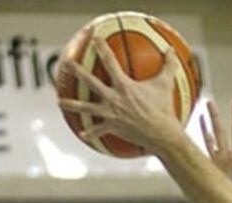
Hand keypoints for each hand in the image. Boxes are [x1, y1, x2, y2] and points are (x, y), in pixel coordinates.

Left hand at [57, 37, 186, 151]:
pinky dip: (91, 132)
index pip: (110, 62)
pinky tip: (82, 133)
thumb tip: (172, 50)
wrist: (161, 134)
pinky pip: (98, 130)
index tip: (94, 39)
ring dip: (71, 104)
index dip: (101, 49)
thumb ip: (168, 66)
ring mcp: (110, 114)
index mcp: (124, 85)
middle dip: (77, 71)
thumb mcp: (166, 84)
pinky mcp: (112, 127)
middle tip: (67, 63)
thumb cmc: (164, 109)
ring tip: (60, 101)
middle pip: (90, 82)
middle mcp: (113, 98)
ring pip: (85, 108)